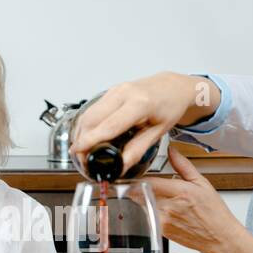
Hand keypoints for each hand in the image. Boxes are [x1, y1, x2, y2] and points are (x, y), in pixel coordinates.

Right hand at [70, 72, 207, 173]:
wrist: (173, 86)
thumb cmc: (170, 106)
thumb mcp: (158, 132)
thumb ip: (138, 149)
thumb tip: (121, 166)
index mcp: (140, 104)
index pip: (109, 125)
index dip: (91, 140)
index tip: (80, 152)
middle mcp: (125, 93)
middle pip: (92, 118)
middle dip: (82, 140)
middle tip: (82, 158)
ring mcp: (116, 90)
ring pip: (88, 113)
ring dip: (81, 132)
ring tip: (83, 151)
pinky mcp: (111, 91)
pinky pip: (92, 108)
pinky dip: (86, 124)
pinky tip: (88, 137)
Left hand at [143, 147, 241, 252]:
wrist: (219, 237)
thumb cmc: (214, 213)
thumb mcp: (202, 183)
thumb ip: (183, 166)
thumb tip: (172, 151)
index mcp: (180, 192)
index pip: (149, 182)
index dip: (141, 177)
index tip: (139, 174)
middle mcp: (169, 207)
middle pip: (142, 194)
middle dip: (142, 188)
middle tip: (147, 185)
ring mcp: (164, 220)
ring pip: (143, 205)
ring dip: (146, 200)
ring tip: (160, 198)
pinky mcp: (162, 231)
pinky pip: (149, 216)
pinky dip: (152, 211)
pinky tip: (166, 210)